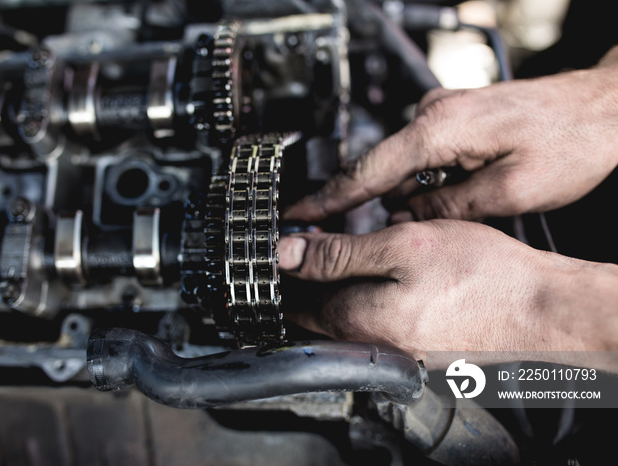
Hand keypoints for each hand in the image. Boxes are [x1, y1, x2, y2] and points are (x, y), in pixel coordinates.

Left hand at [278, 220, 617, 362]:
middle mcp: (369, 344)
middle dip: (304, 281)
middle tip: (307, 247)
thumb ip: (339, 253)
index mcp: (355, 319)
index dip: (280, 270)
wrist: (541, 311)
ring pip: (345, 317)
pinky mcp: (414, 349)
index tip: (274, 250)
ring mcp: (392, 351)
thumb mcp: (401, 246)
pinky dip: (367, 298)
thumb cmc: (481, 276)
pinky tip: (385, 278)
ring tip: (346, 256)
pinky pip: (374, 322)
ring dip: (337, 288)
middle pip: (315, 313)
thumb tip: (284, 253)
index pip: (292, 300)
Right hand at [284, 47, 617, 222]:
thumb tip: (406, 216)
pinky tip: (455, 196)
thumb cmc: (570, 140)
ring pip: (406, 168)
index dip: (328, 200)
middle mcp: (434, 115)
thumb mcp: (509, 192)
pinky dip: (429, 182)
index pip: (367, 171)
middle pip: (381, 169)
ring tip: (443, 215)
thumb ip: (447, 207)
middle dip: (370, 205)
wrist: (606, 107)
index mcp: (438, 129)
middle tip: (356, 236)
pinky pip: (426, 158)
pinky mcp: (455, 120)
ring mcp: (443, 114)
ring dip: (411, 196)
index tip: (297, 217)